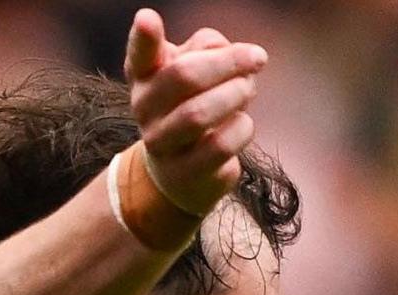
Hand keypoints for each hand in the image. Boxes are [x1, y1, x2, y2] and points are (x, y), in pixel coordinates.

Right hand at [123, 8, 266, 216]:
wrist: (179, 173)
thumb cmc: (190, 106)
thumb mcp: (194, 70)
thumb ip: (206, 48)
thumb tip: (227, 52)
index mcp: (145, 75)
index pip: (139, 53)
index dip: (144, 36)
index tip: (148, 18)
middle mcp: (145, 109)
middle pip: (183, 76)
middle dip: (229, 62)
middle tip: (257, 58)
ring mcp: (161, 143)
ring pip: (199, 113)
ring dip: (236, 94)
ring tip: (248, 90)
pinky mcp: (184, 172)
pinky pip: (220, 145)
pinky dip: (242, 127)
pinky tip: (241, 123)